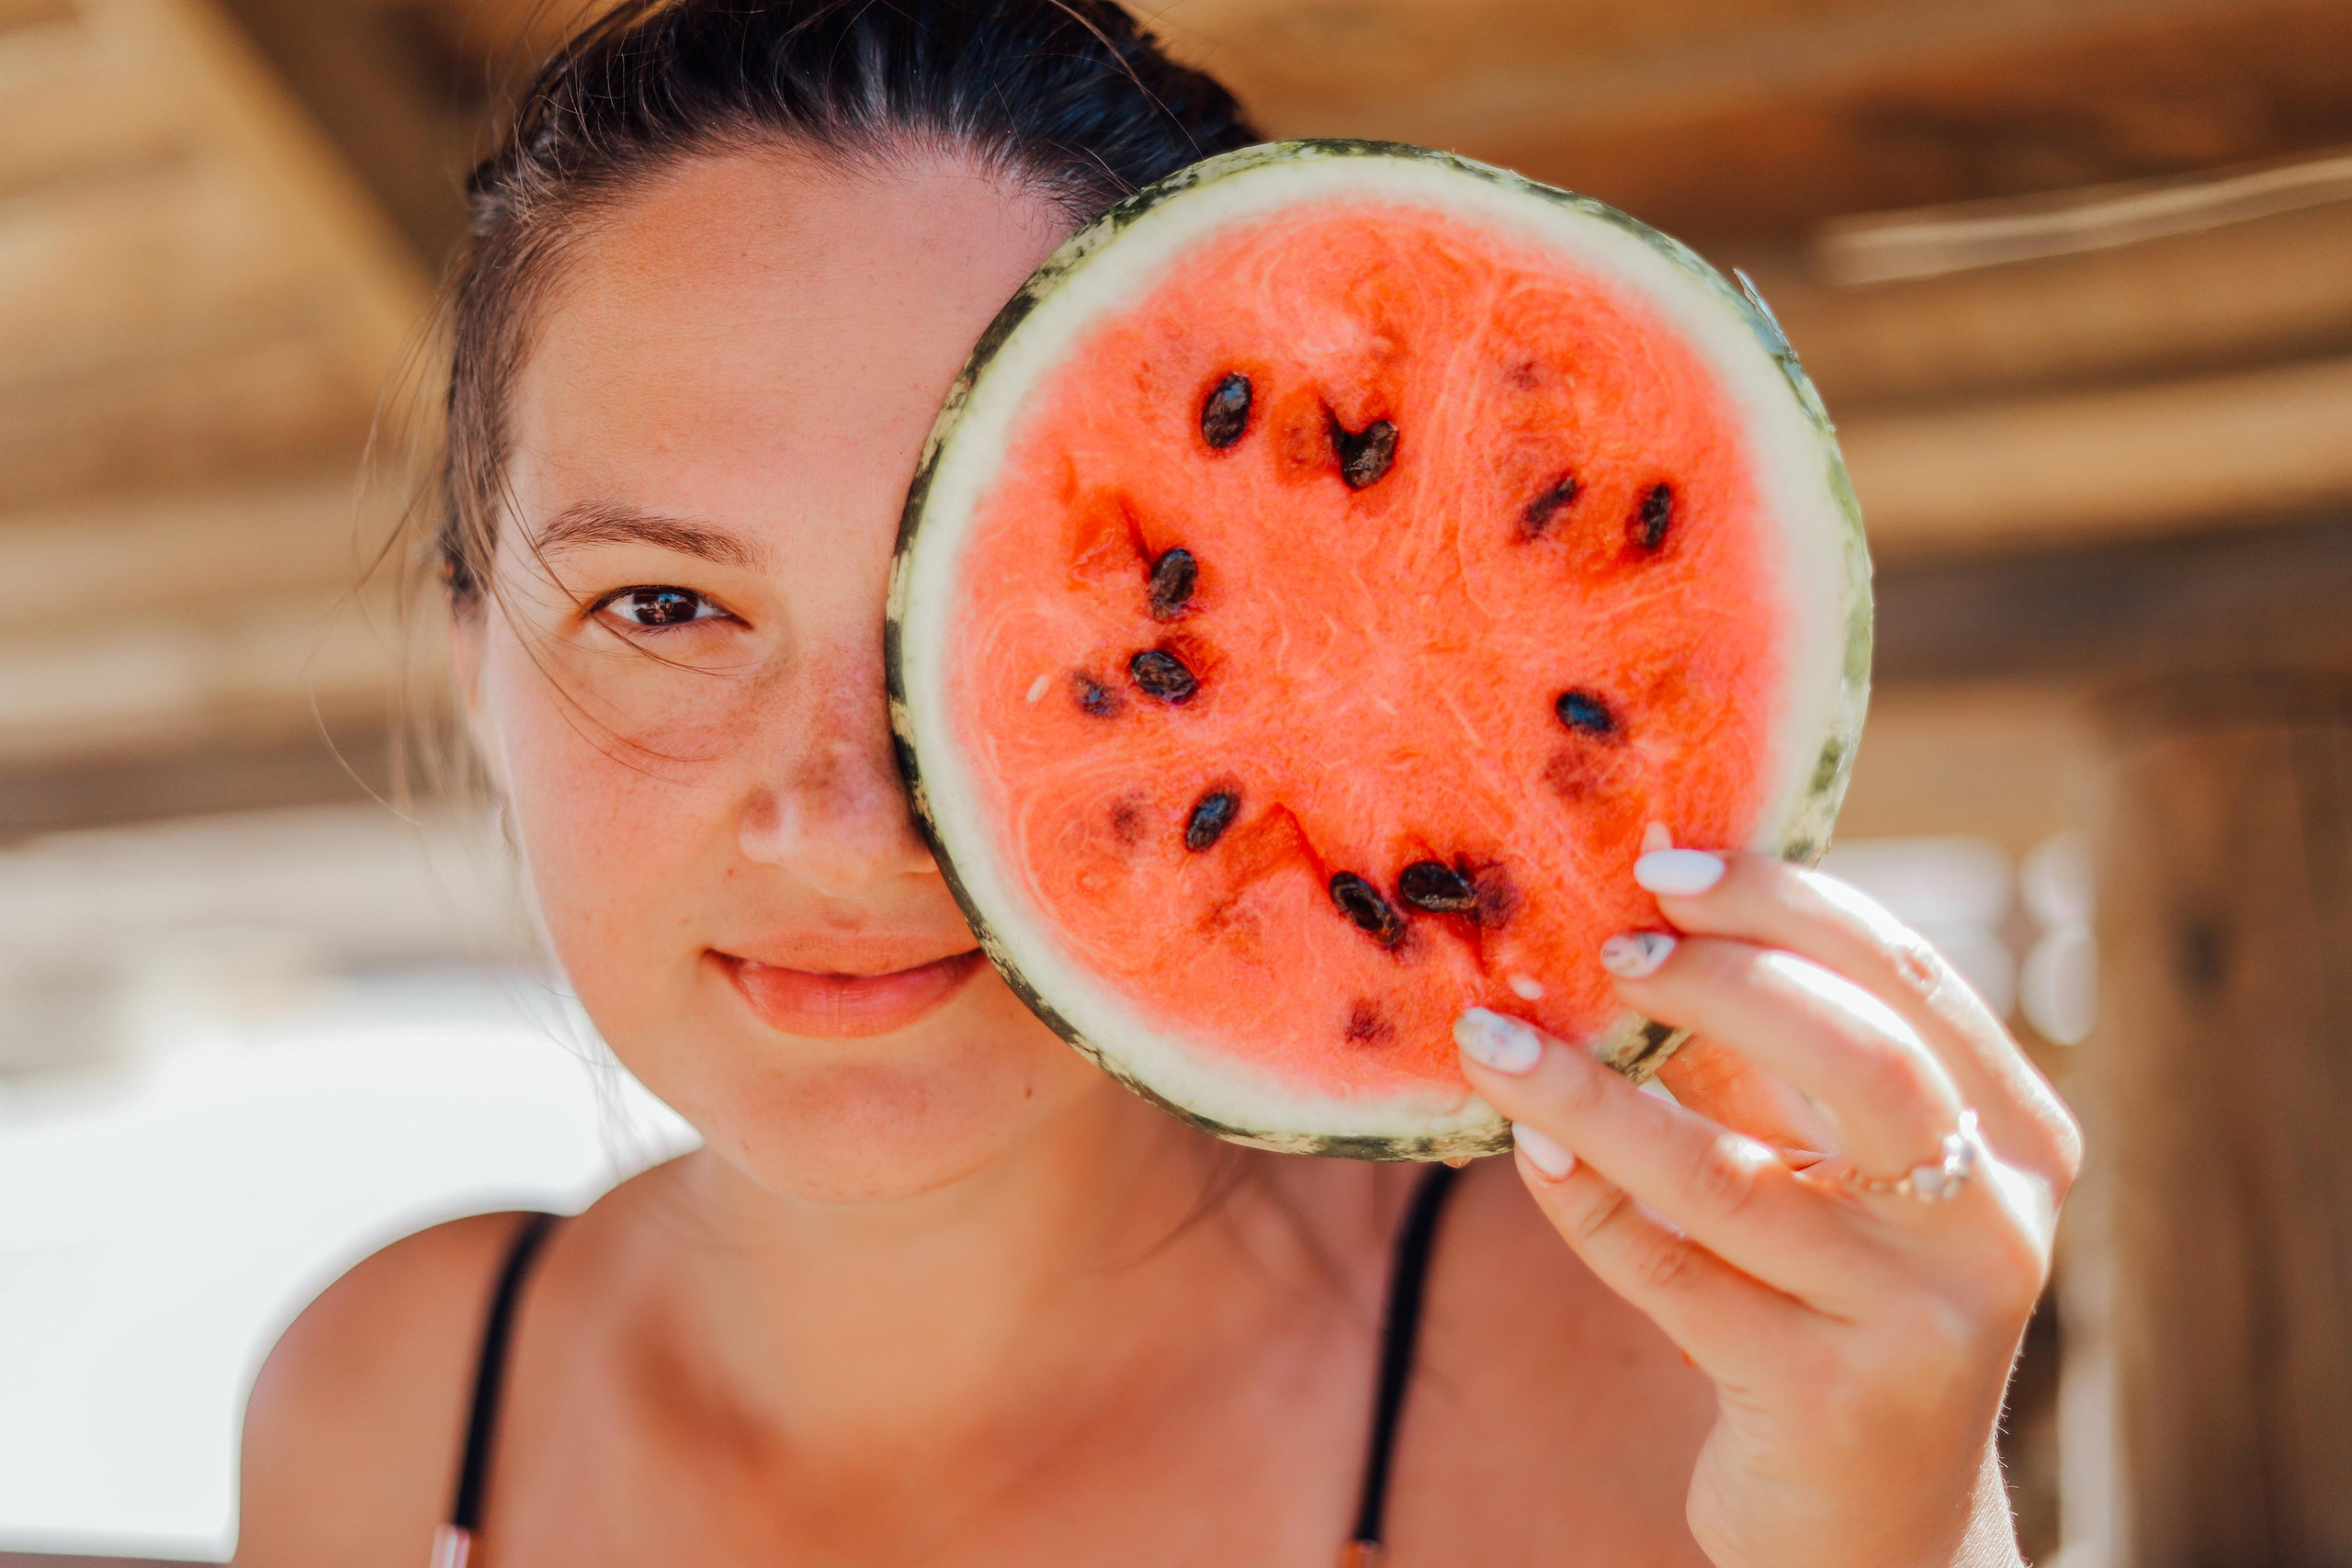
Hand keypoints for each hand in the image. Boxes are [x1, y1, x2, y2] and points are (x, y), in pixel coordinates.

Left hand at [1453, 850, 2080, 1567]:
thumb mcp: (1834, 1174)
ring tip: (1496, 1038)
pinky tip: (1524, 1141)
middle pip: (1859, 1056)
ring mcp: (1920, 1319)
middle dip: (1722, 979)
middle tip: (1609, 946)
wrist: (1874, 1526)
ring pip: (1729, 1171)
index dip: (1786, 903)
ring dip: (1592, 1091)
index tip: (1665, 864)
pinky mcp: (1829, 1399)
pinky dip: (1582, 1194)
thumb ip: (1771, 1063)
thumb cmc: (1834, 1304)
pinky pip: (1670, 1268)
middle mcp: (1994, 1222)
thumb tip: (1637, 919)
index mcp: (2018, 1136)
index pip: (1912, 978)